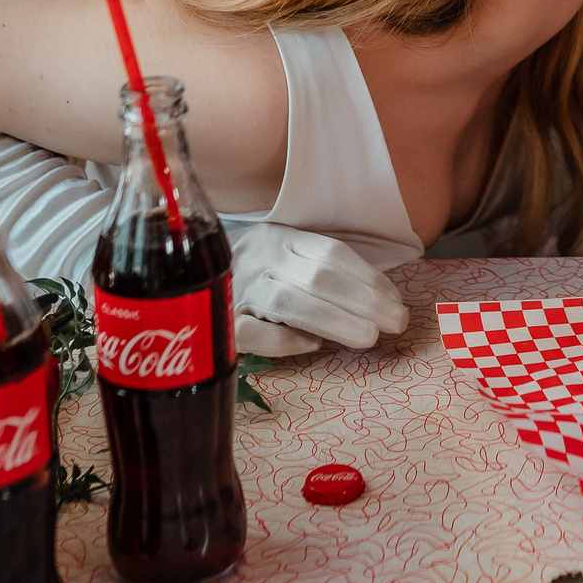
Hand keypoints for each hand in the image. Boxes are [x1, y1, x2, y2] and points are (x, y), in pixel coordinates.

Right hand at [225, 223, 409, 356]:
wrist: (187, 272)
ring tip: (370, 336)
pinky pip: (255, 333)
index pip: (332, 253)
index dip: (370, 278)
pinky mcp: (223, 324)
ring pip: (290, 303)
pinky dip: (286, 340)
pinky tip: (312, 344)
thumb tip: (378, 302)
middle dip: (364, 301)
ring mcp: (239, 290)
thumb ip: (321, 271)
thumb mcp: (285, 255)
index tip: (396, 300)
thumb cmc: (254, 270)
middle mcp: (260, 259)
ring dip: (336, 320)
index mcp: (280, 237)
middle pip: (318, 278)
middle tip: (396, 322)